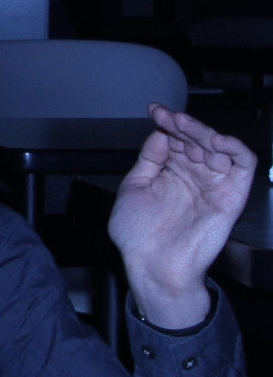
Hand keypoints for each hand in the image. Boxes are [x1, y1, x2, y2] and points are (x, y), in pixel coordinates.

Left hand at [108, 104, 254, 327]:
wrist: (151, 266)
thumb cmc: (139, 236)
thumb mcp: (133, 189)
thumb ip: (148, 161)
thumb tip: (160, 134)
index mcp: (172, 173)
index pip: (176, 140)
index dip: (167, 123)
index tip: (155, 110)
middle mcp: (195, 176)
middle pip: (197, 140)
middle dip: (183, 125)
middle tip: (169, 116)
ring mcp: (214, 184)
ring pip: (219, 147)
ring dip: (203, 132)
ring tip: (184, 125)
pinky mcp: (232, 196)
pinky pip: (243, 166)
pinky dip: (234, 148)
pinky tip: (215, 139)